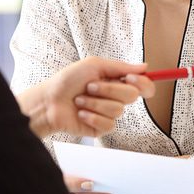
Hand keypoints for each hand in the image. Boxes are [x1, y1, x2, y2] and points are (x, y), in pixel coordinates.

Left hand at [19, 57, 154, 137]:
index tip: (130, 78)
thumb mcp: (93, 65)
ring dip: (95, 103)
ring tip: (80, 100)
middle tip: (90, 87)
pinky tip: (80, 113)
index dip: (142, 82)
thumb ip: (120, 67)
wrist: (49, 102)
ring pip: (118, 110)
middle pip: (132, 96)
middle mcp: (115, 97)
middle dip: (109, 90)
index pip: (142, 85)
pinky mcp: (101, 127)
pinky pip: (109, 124)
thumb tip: (145, 67)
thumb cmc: (67, 81)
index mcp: (116, 81)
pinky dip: (92, 116)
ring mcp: (109, 113)